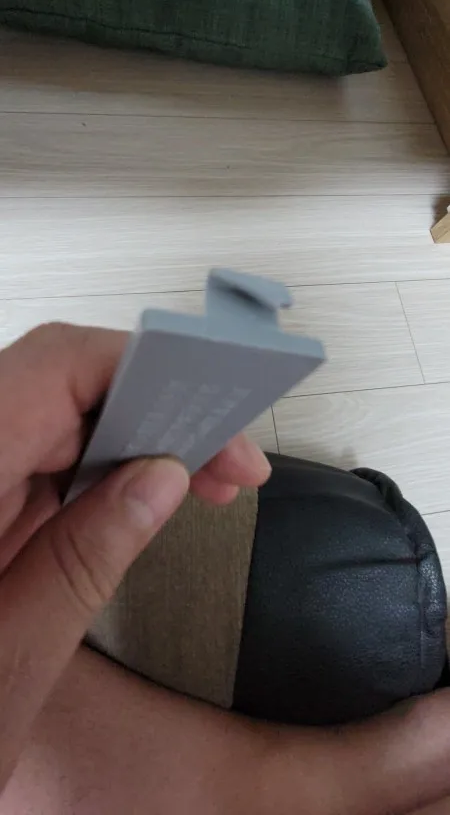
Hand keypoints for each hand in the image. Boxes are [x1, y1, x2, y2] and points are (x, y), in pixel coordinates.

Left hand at [0, 323, 270, 792]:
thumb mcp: (11, 662)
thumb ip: (83, 560)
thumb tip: (159, 479)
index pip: (53, 370)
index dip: (141, 369)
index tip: (211, 400)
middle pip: (59, 389)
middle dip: (155, 413)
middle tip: (229, 457)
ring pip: (55, 419)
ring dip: (136, 442)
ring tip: (207, 477)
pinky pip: (40, 459)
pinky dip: (100, 471)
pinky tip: (147, 494)